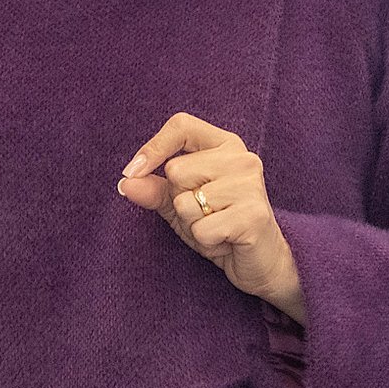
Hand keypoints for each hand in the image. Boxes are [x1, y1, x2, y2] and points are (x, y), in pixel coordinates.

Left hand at [117, 114, 304, 321]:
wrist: (262, 261)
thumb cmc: (220, 225)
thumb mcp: (181, 204)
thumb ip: (155, 190)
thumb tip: (126, 183)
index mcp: (225, 145)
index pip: (182, 126)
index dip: (153, 147)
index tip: (132, 171)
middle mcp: (242, 159)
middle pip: (177, 170)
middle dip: (179, 201)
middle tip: (205, 214)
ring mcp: (250, 186)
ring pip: (186, 203)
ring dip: (193, 225)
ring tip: (217, 227)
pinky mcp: (254, 215)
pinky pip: (202, 229)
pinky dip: (206, 242)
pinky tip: (226, 241)